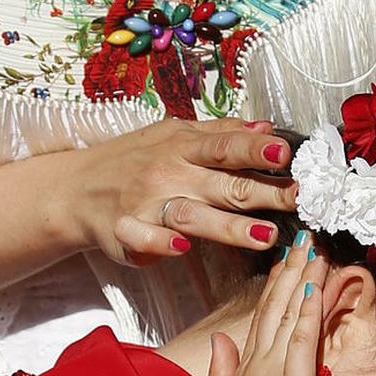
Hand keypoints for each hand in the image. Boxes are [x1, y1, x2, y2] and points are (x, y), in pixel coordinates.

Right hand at [67, 117, 297, 265]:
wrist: (76, 188)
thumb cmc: (133, 159)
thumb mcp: (173, 134)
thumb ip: (221, 133)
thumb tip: (267, 127)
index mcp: (183, 147)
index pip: (226, 147)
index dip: (255, 150)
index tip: (286, 154)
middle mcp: (169, 174)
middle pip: (223, 184)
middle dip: (264, 192)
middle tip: (300, 199)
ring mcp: (148, 205)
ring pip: (194, 216)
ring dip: (229, 226)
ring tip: (266, 236)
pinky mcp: (127, 233)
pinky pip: (146, 240)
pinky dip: (162, 244)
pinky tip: (183, 248)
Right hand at [197, 241, 325, 375]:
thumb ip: (221, 375)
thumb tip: (219, 342)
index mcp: (243, 372)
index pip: (260, 321)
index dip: (273, 290)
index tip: (283, 263)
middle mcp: (257, 364)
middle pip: (274, 307)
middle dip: (289, 271)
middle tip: (303, 237)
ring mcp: (274, 370)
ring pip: (289, 312)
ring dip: (303, 277)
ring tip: (314, 245)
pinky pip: (304, 336)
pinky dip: (310, 306)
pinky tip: (318, 281)